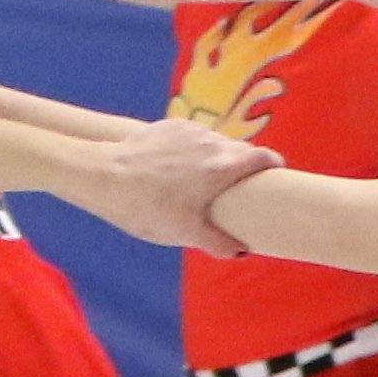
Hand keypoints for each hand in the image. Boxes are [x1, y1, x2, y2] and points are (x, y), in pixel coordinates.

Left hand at [61, 116, 279, 253]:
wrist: (103, 175)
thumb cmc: (146, 207)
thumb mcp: (185, 233)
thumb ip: (218, 243)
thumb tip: (240, 250)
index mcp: (223, 167)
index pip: (264, 157)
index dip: (273, 166)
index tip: (274, 178)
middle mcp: (212, 142)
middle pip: (242, 150)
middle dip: (246, 167)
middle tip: (239, 189)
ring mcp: (190, 131)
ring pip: (217, 143)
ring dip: (218, 159)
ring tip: (205, 182)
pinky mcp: (170, 126)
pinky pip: (194, 138)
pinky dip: (195, 151)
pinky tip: (179, 170)